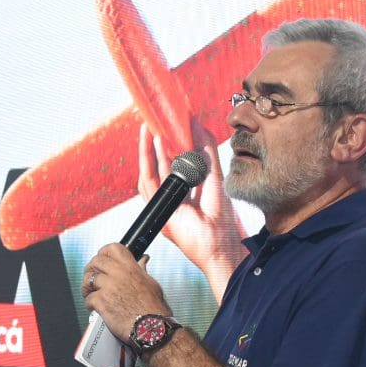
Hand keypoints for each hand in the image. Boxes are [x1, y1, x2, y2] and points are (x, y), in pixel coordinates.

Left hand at [82, 243, 173, 342]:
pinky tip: (95, 308)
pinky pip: (88, 298)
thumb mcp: (151, 284)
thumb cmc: (154, 310)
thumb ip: (142, 270)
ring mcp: (109, 288)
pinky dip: (89, 304)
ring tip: (90, 293)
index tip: (102, 259)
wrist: (152, 329)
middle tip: (92, 277)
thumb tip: (142, 260)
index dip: (103, 252)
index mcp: (132, 268)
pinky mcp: (102, 302)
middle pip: (96, 261)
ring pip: (88, 279)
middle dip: (91, 269)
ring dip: (87, 287)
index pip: (112, 248)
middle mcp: (119, 274)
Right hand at [138, 123, 246, 292]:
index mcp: (184, 189)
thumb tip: (200, 126)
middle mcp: (171, 196)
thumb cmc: (219, 218)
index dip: (169, 143)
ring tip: (148, 127)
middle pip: (157, 165)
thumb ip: (207, 152)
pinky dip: (148, 161)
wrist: (218, 245)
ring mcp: (162, 203)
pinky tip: (153, 143)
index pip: (172, 162)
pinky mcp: (158, 208)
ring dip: (146, 149)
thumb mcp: (214, 176)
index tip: (170, 123)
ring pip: (149, 171)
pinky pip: (149, 181)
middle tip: (153, 121)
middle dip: (154, 143)